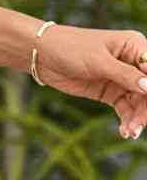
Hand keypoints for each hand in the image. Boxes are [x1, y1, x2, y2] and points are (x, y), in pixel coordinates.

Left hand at [33, 24, 146, 138]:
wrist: (43, 55)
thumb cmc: (70, 48)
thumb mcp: (98, 61)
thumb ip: (124, 75)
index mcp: (135, 46)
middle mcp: (133, 62)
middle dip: (145, 108)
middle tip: (138, 125)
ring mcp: (122, 78)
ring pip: (139, 102)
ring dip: (137, 118)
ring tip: (130, 132)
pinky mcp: (111, 92)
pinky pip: (126, 108)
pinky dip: (128, 120)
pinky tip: (125, 131)